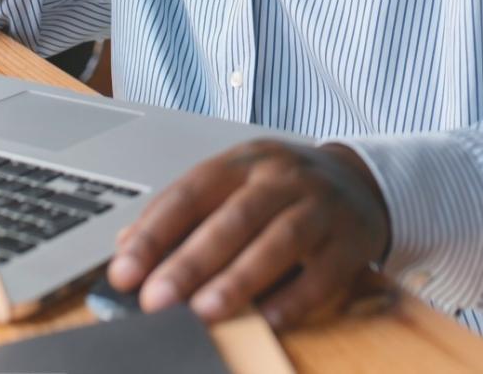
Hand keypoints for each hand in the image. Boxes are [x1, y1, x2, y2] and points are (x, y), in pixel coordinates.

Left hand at [107, 139, 389, 329]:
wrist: (359, 181)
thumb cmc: (283, 189)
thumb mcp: (233, 184)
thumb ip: (182, 213)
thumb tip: (126, 246)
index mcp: (243, 162)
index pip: (191, 193)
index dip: (154, 233)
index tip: (123, 272)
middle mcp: (282, 178)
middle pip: (234, 218)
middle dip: (191, 261)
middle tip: (156, 299)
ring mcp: (320, 207)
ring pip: (279, 240)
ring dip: (238, 280)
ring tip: (203, 313)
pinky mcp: (351, 241)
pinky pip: (323, 273)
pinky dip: (294, 298)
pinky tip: (266, 319)